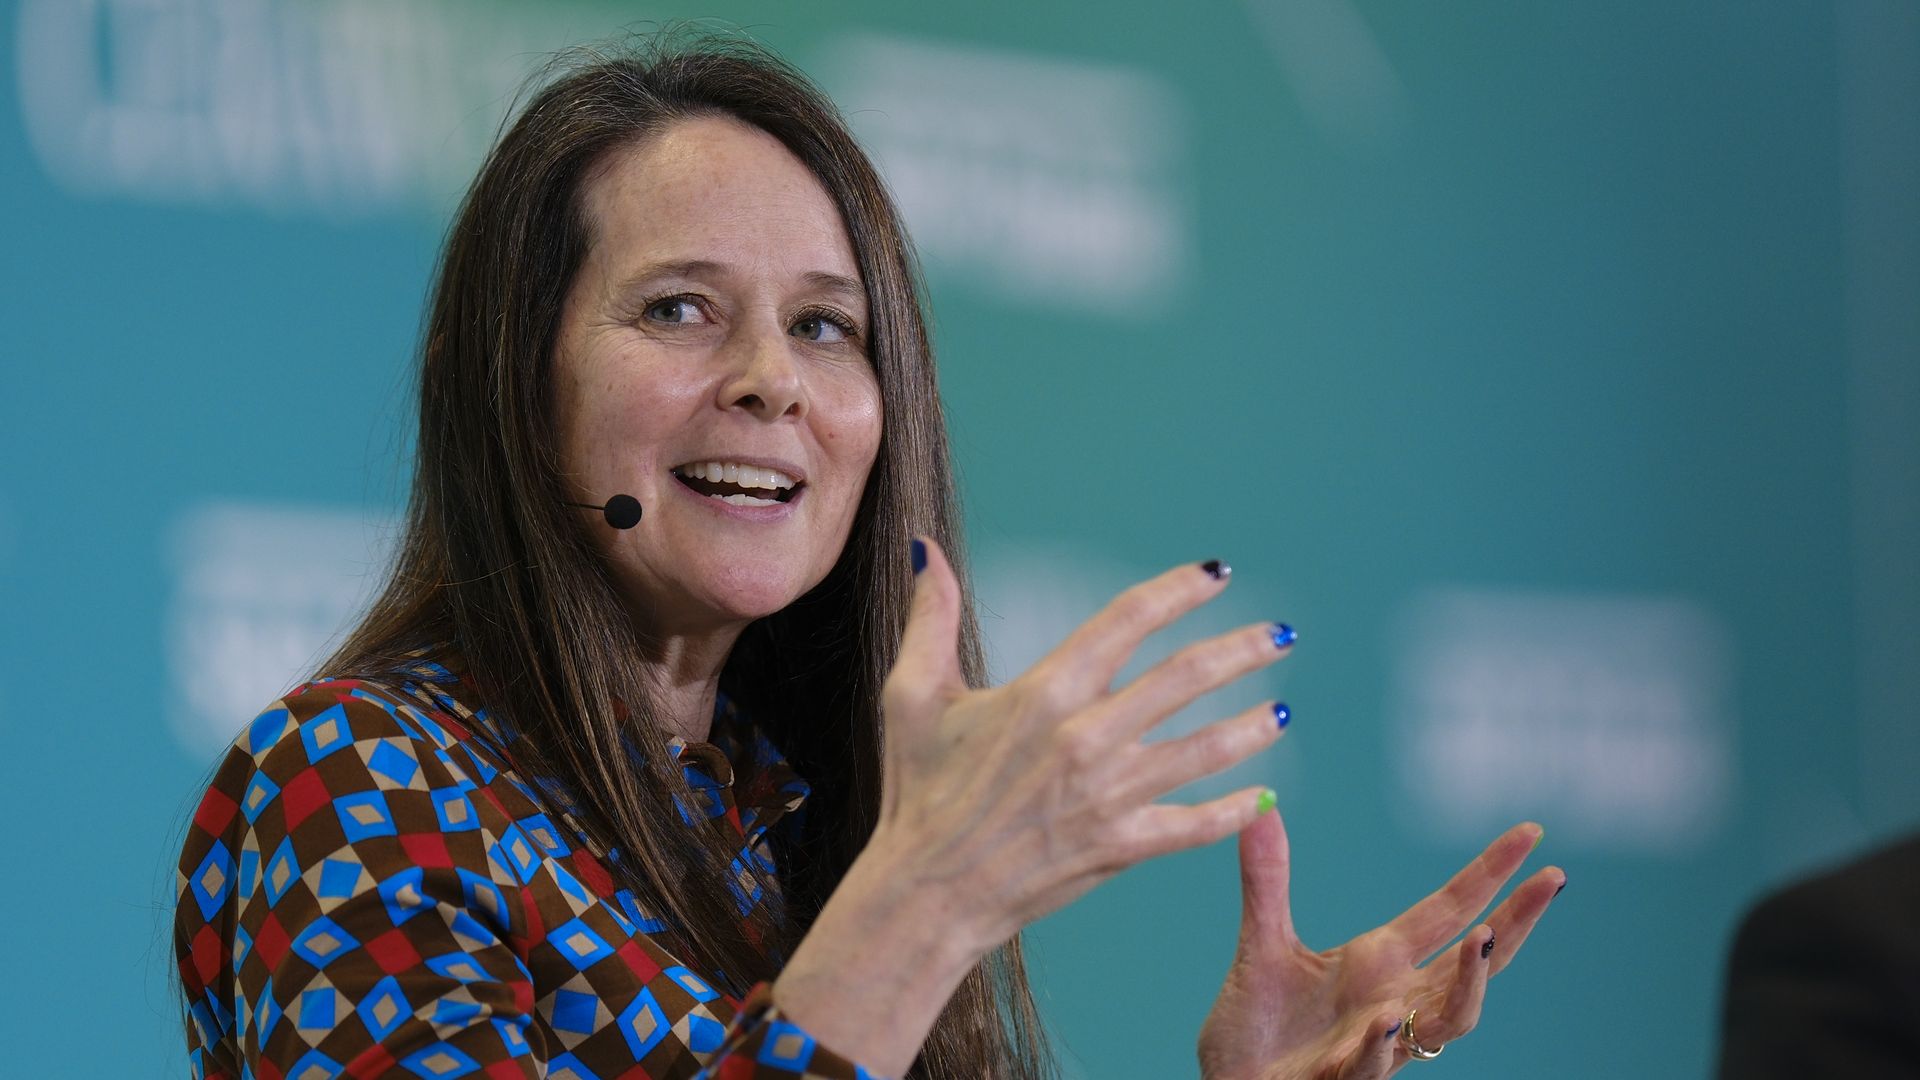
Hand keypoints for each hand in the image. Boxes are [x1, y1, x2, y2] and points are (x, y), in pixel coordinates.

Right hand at [868, 539, 1292, 954]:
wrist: (927, 891)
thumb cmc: (917, 792)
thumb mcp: (911, 695)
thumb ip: (929, 617)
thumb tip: (924, 550)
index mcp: (1044, 692)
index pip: (1128, 620)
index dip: (1179, 590)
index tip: (1216, 575)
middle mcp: (1086, 737)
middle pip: (1185, 678)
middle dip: (1241, 651)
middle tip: (1279, 636)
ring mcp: (1109, 794)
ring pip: (1204, 750)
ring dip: (1252, 727)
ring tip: (1282, 712)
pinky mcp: (1119, 845)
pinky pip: (1193, 826)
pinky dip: (1233, 812)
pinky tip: (1263, 798)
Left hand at [1197, 812, 1563, 1079]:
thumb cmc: (1257, 1022)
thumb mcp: (1263, 942)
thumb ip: (1267, 880)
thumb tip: (1260, 810)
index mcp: (1381, 960)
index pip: (1450, 909)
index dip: (1490, 874)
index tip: (1532, 833)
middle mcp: (1396, 998)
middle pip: (1474, 960)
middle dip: (1515, 922)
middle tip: (1552, 880)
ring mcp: (1379, 1042)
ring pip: (1449, 1019)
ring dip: (1469, 982)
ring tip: (1482, 936)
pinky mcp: (1343, 1079)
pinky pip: (1374, 1065)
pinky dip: (1383, 1043)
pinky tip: (1387, 1020)